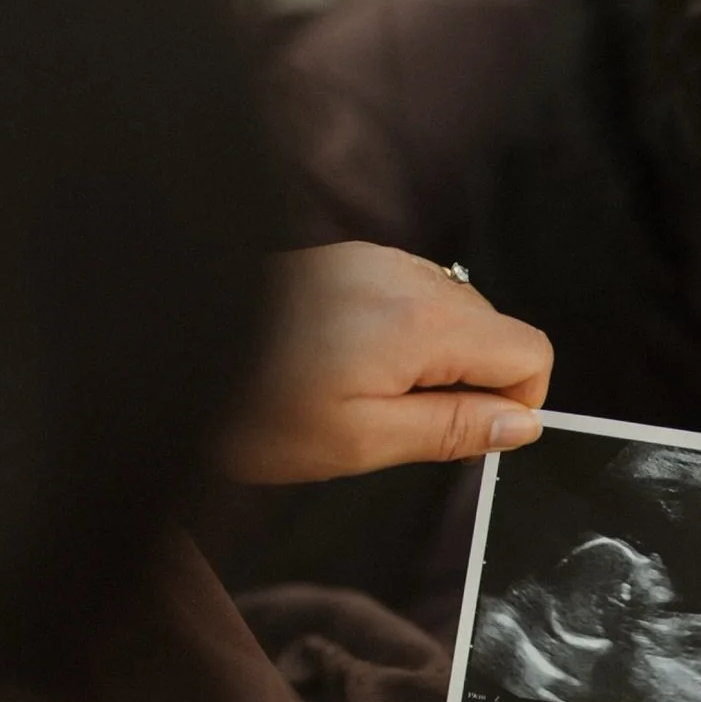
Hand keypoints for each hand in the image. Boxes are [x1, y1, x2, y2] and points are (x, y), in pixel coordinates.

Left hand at [221, 242, 552, 483]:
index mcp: (421, 322)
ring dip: (433, 359)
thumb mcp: (361, 441)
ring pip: (455, 313)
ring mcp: (376, 260)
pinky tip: (346, 361)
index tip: (463, 434)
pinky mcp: (348, 260)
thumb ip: (452, 428)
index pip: (531, 351)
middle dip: (469, 382)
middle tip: (398, 422)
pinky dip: (400, 333)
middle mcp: (408, 276)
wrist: (170, 352)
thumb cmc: (253, 407)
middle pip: (495, 330)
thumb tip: (521, 424)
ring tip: (362, 391)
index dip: (513, 404)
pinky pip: (409, 294)